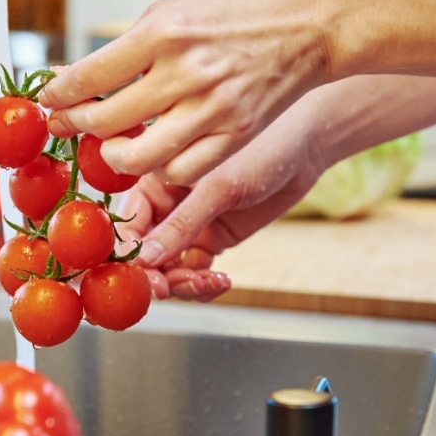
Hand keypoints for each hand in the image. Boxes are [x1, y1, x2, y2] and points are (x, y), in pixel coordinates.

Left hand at [39, 0, 335, 185]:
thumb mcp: (178, 8)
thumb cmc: (246, 9)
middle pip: (106, 119)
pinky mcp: (235, 136)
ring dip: (114, 156)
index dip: (61, 94)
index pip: (91, 74)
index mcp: (166, 31)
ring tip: (111, 146)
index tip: (51, 100)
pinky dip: (160, 168)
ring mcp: (213, 108)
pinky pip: (181, 170)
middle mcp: (187, 71)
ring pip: (139, 157)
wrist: (314, 24)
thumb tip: (84, 76)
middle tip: (71, 124)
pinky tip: (155, 153)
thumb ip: (133, 45)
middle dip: (78, 126)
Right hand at [117, 116, 325, 300]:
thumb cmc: (262, 147)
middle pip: (146, 253)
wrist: (306, 147)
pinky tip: (221, 279)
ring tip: (207, 282)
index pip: (129, 225)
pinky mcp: (212, 239)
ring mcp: (189, 225)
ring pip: (170, 267)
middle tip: (172, 288)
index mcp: (153, 181)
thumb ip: (181, 225)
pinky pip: (196, 270)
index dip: (131, 255)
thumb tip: (146, 260)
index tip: (143, 277)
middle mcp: (166, 206)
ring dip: (183, 283)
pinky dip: (204, 283)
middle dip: (157, 275)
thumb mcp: (218, 188)